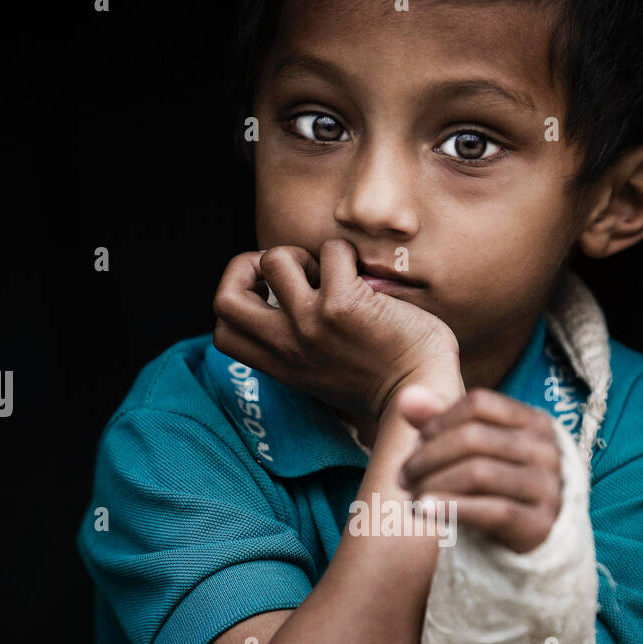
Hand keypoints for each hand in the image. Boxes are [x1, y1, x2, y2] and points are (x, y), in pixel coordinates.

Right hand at [212, 239, 459, 421]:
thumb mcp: (324, 373)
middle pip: (223, 299)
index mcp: (282, 366)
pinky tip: (365, 277)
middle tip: (288, 273)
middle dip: (248, 267)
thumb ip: (299, 346)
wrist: (420, 392)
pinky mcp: (342, 306)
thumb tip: (291, 296)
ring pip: (275, 260)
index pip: (222, 334)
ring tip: (330, 273)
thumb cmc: (383, 379)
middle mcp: (289, 346)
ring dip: (302, 254)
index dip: (237, 300)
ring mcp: (311, 325)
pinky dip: (346, 253)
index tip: (269, 295)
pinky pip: (331, 251)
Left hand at [397, 386, 562, 552]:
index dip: (438, 422)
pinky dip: (451, 508)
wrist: (528, 538)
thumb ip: (439, 420)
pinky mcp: (538, 524)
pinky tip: (423, 511)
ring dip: (433, 485)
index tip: (414, 446)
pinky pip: (490, 511)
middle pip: (473, 438)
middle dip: (427, 457)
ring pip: (478, 474)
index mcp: (534, 421)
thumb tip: (405, 396)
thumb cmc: (495, 485)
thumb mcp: (471, 449)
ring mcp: (547, 487)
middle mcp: (546, 449)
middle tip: (402, 478)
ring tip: (410, 498)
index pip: (478, 404)